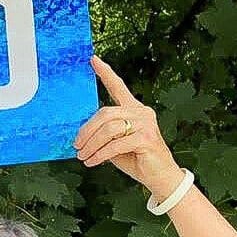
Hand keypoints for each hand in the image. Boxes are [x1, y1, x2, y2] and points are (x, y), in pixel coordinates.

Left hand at [77, 57, 182, 198]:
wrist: (159, 176)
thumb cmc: (135, 158)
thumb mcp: (114, 143)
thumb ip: (103, 133)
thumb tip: (79, 134)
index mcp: (133, 109)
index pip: (118, 87)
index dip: (105, 73)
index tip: (92, 59)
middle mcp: (141, 112)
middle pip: (105, 113)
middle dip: (86, 131)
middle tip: (77, 146)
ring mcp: (146, 124)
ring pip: (108, 129)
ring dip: (91, 145)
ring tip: (83, 157)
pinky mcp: (146, 138)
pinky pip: (115, 144)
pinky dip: (100, 154)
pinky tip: (93, 161)